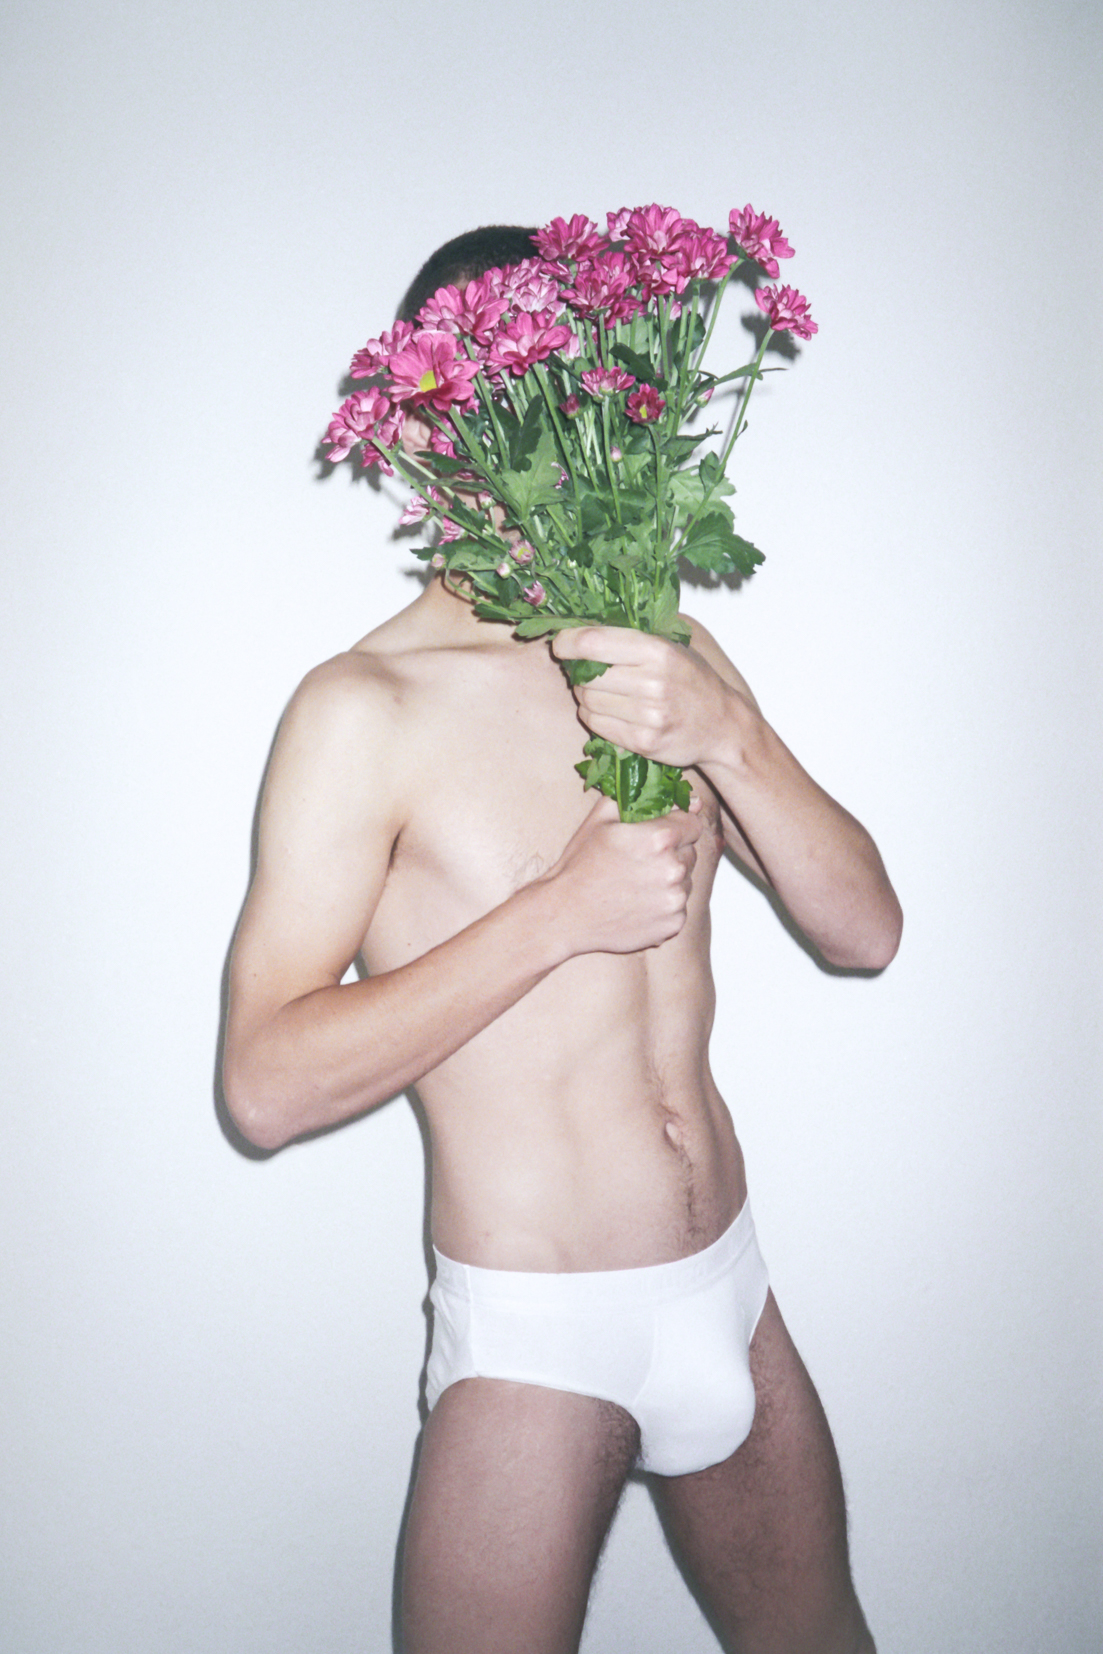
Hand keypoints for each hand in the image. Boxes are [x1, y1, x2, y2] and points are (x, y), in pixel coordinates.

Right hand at [541, 794, 702, 954]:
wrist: (565, 914)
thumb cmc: (580, 865)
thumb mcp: (601, 818)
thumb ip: (641, 799)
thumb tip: (686, 798)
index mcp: (659, 838)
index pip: (693, 824)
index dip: (678, 827)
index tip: (661, 836)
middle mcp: (673, 869)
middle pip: (690, 853)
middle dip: (672, 854)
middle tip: (639, 862)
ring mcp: (675, 899)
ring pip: (686, 881)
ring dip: (669, 880)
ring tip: (636, 884)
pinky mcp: (673, 924)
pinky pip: (679, 907)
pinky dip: (664, 904)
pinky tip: (638, 903)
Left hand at [552, 627, 738, 769]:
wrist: (723, 727)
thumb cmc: (694, 681)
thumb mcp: (673, 646)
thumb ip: (633, 635)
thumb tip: (582, 625)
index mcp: (658, 651)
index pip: (593, 642)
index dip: (568, 642)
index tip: (561, 644)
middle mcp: (653, 682)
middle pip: (586, 675)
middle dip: (579, 672)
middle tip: (589, 671)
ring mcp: (648, 716)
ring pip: (587, 701)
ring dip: (587, 696)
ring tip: (606, 692)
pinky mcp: (642, 742)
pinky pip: (596, 725)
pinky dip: (595, 717)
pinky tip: (613, 712)